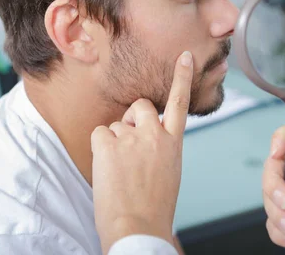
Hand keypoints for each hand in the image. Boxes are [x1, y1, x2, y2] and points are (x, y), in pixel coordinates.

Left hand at [91, 51, 192, 253]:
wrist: (139, 228)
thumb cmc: (153, 207)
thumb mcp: (168, 172)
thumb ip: (159, 148)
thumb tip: (144, 137)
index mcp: (173, 143)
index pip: (180, 102)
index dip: (182, 77)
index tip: (185, 56)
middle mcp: (154, 134)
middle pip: (141, 106)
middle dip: (132, 118)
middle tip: (129, 143)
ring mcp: (131, 137)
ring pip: (117, 124)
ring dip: (115, 142)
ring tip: (120, 171)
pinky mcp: (109, 143)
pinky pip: (99, 133)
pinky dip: (99, 148)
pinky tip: (108, 169)